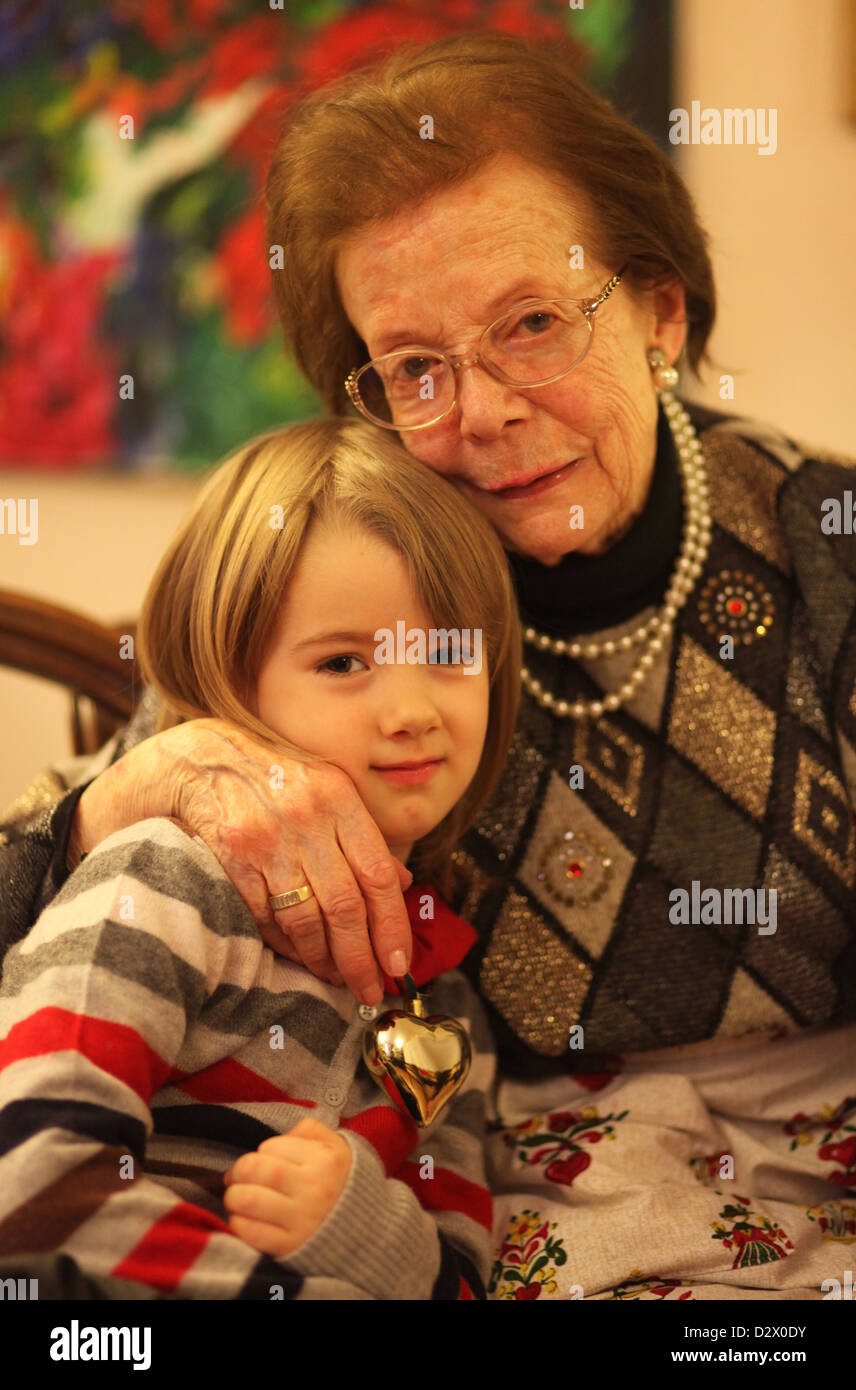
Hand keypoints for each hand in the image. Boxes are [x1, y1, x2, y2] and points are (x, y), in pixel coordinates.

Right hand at [71, 717, 412, 1002]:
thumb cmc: (278, 779)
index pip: (377, 874)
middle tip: (370, 989)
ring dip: (322, 957)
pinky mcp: (232, 859)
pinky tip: (298, 954)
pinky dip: (284, 943)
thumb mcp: (329, 792)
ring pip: (305, 917)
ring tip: (335, 977)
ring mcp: (267, 840)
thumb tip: (401, 883)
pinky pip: (265, 916)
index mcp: (339, 799)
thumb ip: (364, 837)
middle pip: (344, 904)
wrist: (205, 759)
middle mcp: (306, 818)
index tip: (399, 963)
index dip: (392, 925)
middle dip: (360, 957)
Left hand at [222, 1118, 352, 1257]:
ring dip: (234, 1198)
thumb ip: (309, 1130)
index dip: (259, 1153)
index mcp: (325, 1160)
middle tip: (236, 1178)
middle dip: (238, 1172)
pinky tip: (244, 1219)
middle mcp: (314, 1188)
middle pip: (255, 1169)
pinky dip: (239, 1224)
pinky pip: (252, 1232)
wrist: (365, 1231)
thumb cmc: (341, 1182)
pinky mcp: (291, 1247)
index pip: (271, 1147)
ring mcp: (302, 1220)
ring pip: (248, 1199)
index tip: (259, 1162)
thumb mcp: (337, 1146)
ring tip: (237, 1198)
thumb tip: (280, 1138)